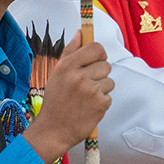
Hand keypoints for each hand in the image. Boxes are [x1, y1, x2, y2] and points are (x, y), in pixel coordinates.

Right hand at [24, 30, 112, 163]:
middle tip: (86, 85)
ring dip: (101, 89)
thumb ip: (70, 52)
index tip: (95, 60)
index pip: (96, 48)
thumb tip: (80, 33)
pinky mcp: (100, 104)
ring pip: (109, 81)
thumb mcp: (57, 74)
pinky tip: (88, 107)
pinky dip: (101, 102)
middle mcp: (79, 76)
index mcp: (67, 66)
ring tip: (86, 97)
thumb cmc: (55, 102)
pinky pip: (109, 96)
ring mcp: (91, 91)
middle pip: (106, 64)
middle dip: (100, 74)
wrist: (53, 130)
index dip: (99, 53)